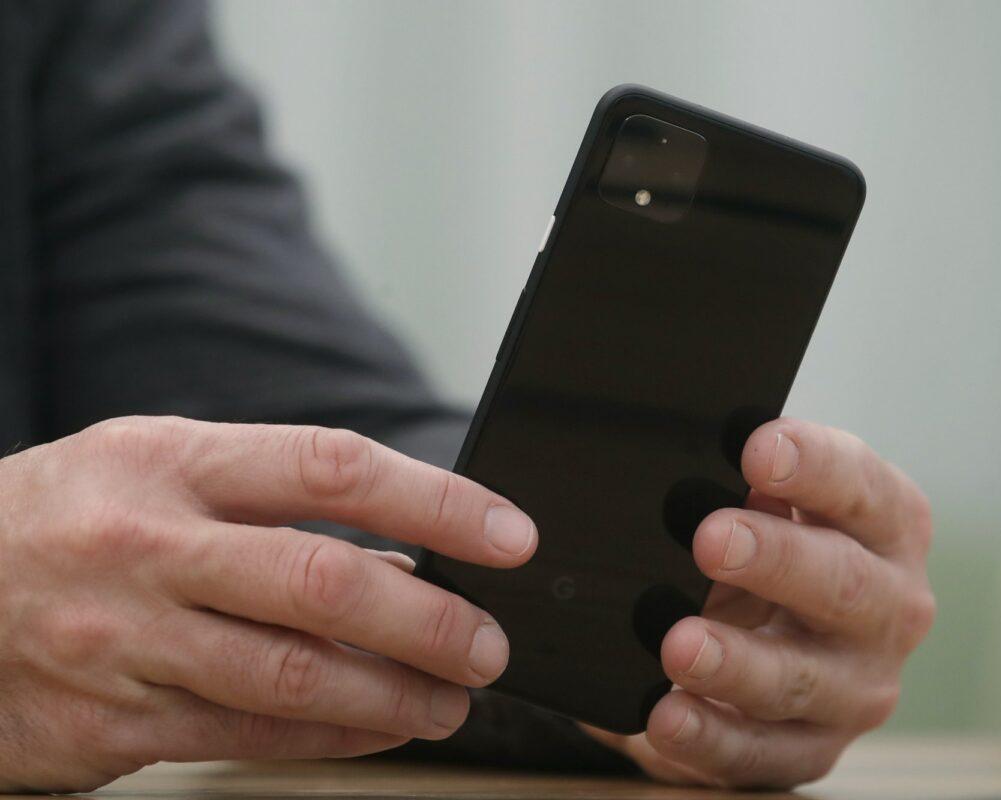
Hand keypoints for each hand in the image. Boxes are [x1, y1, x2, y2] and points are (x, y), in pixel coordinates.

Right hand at [0, 416, 536, 791]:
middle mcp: (149, 547)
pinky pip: (246, 736)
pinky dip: (333, 736)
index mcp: (171, 462)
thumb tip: (400, 557)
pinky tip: (381, 729)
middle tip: (490, 642)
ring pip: (292, 675)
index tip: (508, 534)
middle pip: (322, 582)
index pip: (333, 469)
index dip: (436, 501)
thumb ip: (270, 502)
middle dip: (429, 621)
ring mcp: (124, 640)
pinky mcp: (109, 723)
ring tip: (451, 697)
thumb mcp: (155, 470)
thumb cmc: (63, 520)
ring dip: (395, 694)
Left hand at [586, 418, 933, 787]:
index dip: (814, 465)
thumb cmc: (772, 546)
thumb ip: (753, 476)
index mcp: (889, 525)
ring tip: (678, 645)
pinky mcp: (814, 749)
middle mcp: (891, 607)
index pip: (862, 488)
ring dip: (737, 663)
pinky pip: (761, 753)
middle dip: (775, 561)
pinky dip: (710, 737)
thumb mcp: (770, 503)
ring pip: (801, 679)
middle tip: (710, 540)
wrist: (777, 640)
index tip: (756, 448)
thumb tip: (700, 439)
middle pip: (843, 584)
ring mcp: (857, 686)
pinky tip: (665, 716)